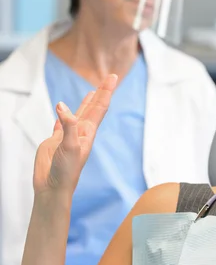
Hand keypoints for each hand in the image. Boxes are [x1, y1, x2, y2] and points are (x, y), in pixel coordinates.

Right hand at [33, 75, 117, 195]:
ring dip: (85, 102)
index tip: (112, 77)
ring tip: (92, 92)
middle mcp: (80, 131)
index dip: (105, 91)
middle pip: (93, 107)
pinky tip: (62, 110)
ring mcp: (68, 136)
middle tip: (110, 78)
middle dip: (101, 92)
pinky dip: (62, 116)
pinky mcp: (55, 141)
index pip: (99, 106)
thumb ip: (68, 125)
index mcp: (88, 131)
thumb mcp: (70, 146)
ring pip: (78, 114)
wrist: (53, 187)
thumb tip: (62, 106)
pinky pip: (60, 124)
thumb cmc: (66, 170)